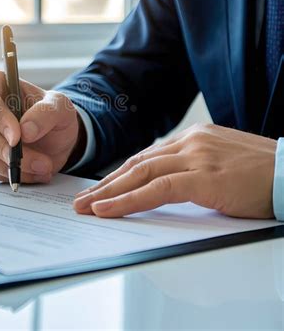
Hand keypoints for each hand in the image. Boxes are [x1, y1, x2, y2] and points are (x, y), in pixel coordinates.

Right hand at [0, 70, 80, 183]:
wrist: (56, 139)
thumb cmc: (53, 114)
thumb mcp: (60, 106)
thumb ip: (46, 112)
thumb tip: (25, 130)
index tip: (18, 137)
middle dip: (4, 148)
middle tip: (35, 159)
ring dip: (10, 165)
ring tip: (43, 167)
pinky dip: (12, 175)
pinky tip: (34, 172)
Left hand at [73, 124, 276, 218]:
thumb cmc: (264, 174)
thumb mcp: (222, 165)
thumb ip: (193, 170)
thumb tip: (166, 186)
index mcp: (194, 138)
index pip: (147, 157)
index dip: (120, 175)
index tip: (102, 189)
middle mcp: (190, 141)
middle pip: (137, 163)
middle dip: (106, 184)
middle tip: (83, 200)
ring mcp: (196, 156)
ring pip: (141, 173)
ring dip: (110, 192)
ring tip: (88, 207)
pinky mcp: (204, 175)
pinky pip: (157, 189)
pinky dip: (129, 199)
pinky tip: (109, 209)